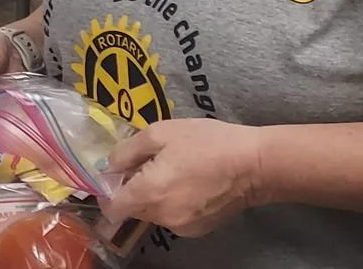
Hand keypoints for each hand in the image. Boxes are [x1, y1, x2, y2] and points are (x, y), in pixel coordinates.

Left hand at [104, 118, 269, 237]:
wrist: (254, 164)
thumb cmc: (207, 142)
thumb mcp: (160, 133)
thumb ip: (126, 152)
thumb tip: (108, 166)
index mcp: (150, 193)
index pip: (112, 208)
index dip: (107, 192)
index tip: (114, 176)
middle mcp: (162, 216)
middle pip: (132, 209)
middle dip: (132, 190)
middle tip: (148, 165)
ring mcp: (181, 226)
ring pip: (152, 213)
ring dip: (153, 196)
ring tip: (173, 171)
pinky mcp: (198, 230)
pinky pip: (172, 217)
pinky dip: (172, 203)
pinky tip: (188, 184)